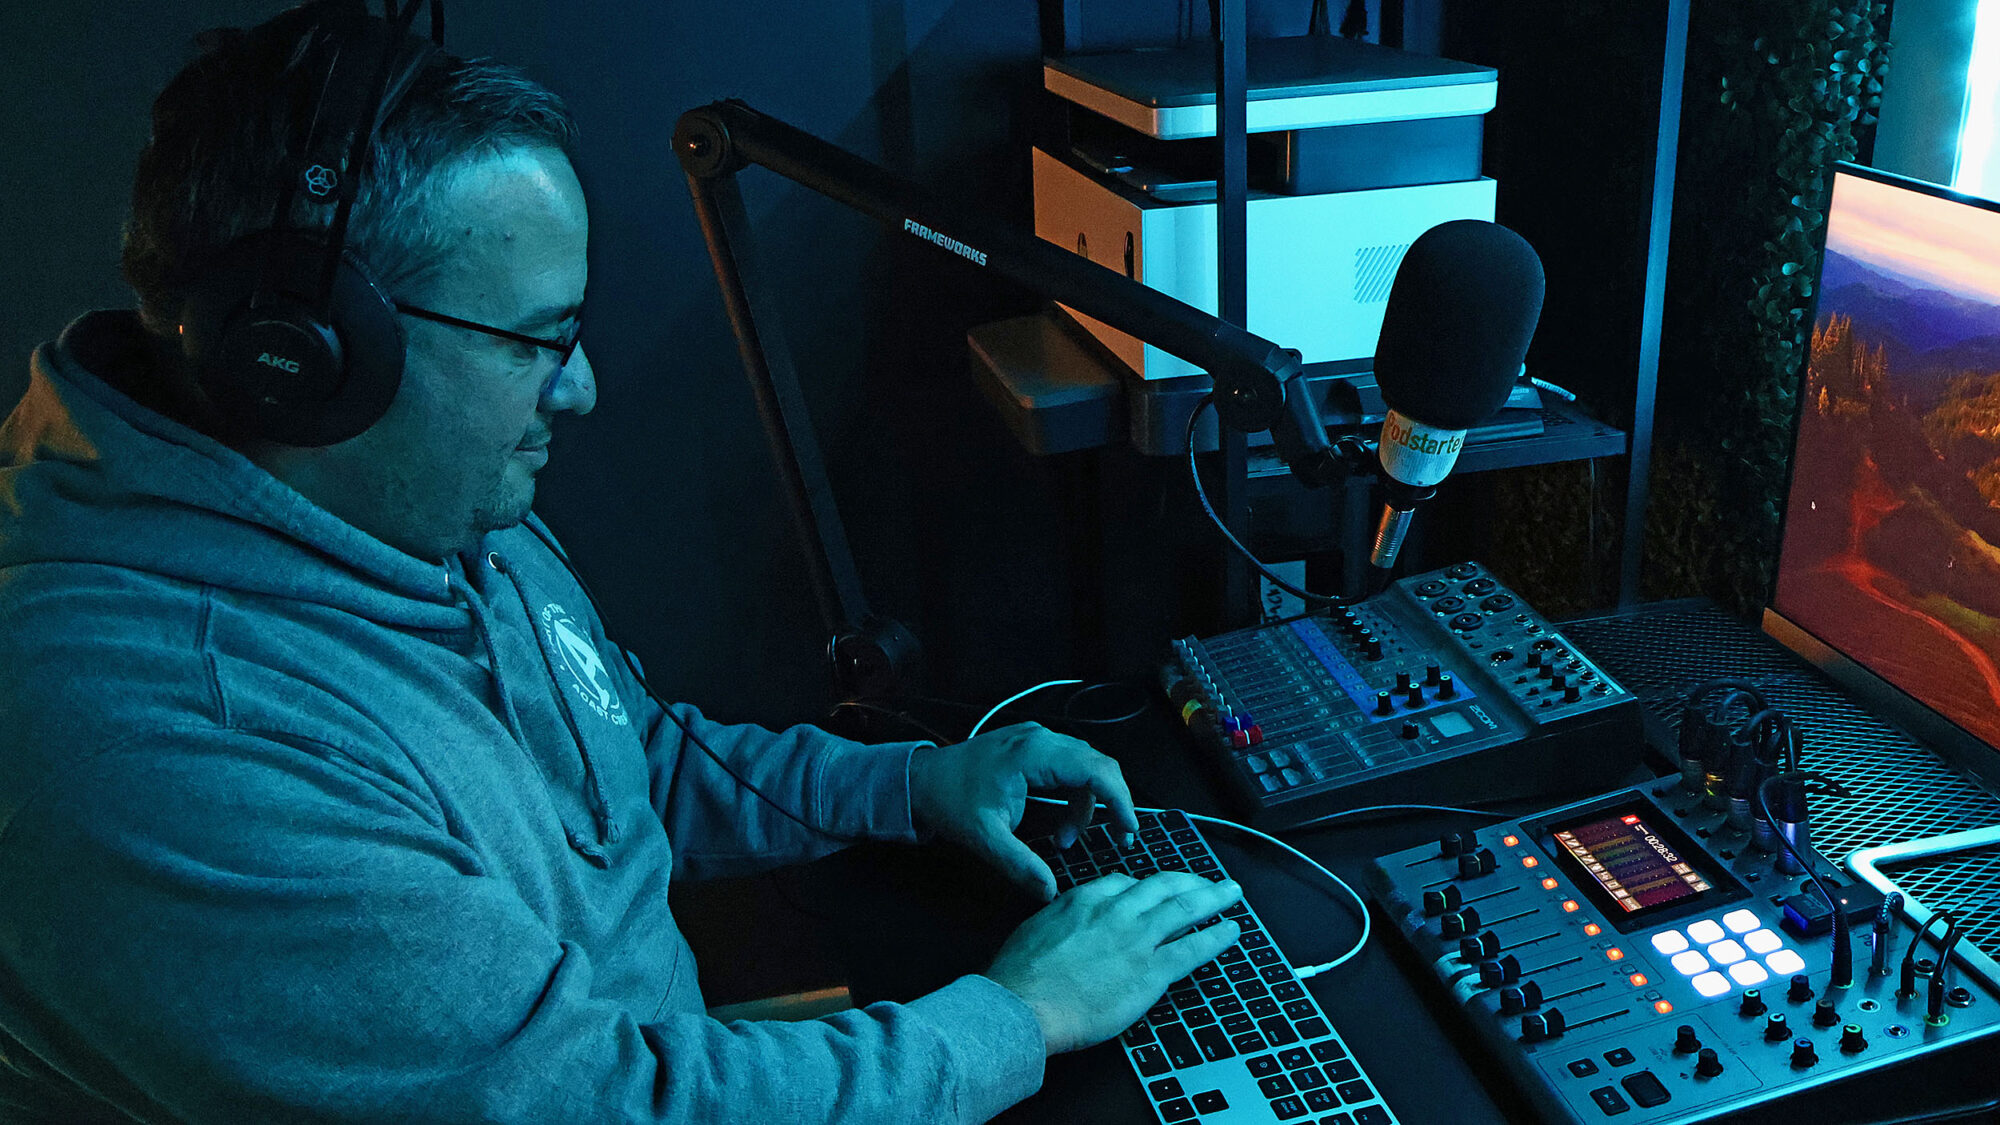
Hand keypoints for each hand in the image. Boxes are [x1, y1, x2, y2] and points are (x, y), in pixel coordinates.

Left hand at [908, 723, 1138, 900]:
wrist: (920, 780)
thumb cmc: (950, 803)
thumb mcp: (984, 839)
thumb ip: (1020, 865)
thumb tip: (1051, 893)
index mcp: (1033, 754)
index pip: (1096, 770)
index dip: (1120, 800)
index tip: (1128, 831)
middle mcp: (1041, 739)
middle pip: (1098, 765)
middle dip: (1111, 804)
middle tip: (1117, 839)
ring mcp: (1037, 738)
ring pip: (1086, 766)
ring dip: (1087, 804)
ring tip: (1066, 840)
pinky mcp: (1032, 746)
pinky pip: (1070, 766)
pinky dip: (1074, 796)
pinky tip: (1059, 824)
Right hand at [985, 871, 1243, 1054]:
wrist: (1025, 1004)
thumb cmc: (1021, 975)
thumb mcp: (1036, 928)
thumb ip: (1061, 918)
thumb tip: (1068, 921)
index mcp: (1086, 899)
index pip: (1127, 883)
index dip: (1150, 886)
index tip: (1161, 889)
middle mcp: (1116, 912)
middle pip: (1163, 886)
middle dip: (1190, 881)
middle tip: (1208, 881)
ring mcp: (1137, 940)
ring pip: (1184, 909)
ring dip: (1213, 898)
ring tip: (1231, 893)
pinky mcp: (1151, 971)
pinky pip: (1193, 948)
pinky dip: (1216, 937)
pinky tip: (1231, 930)